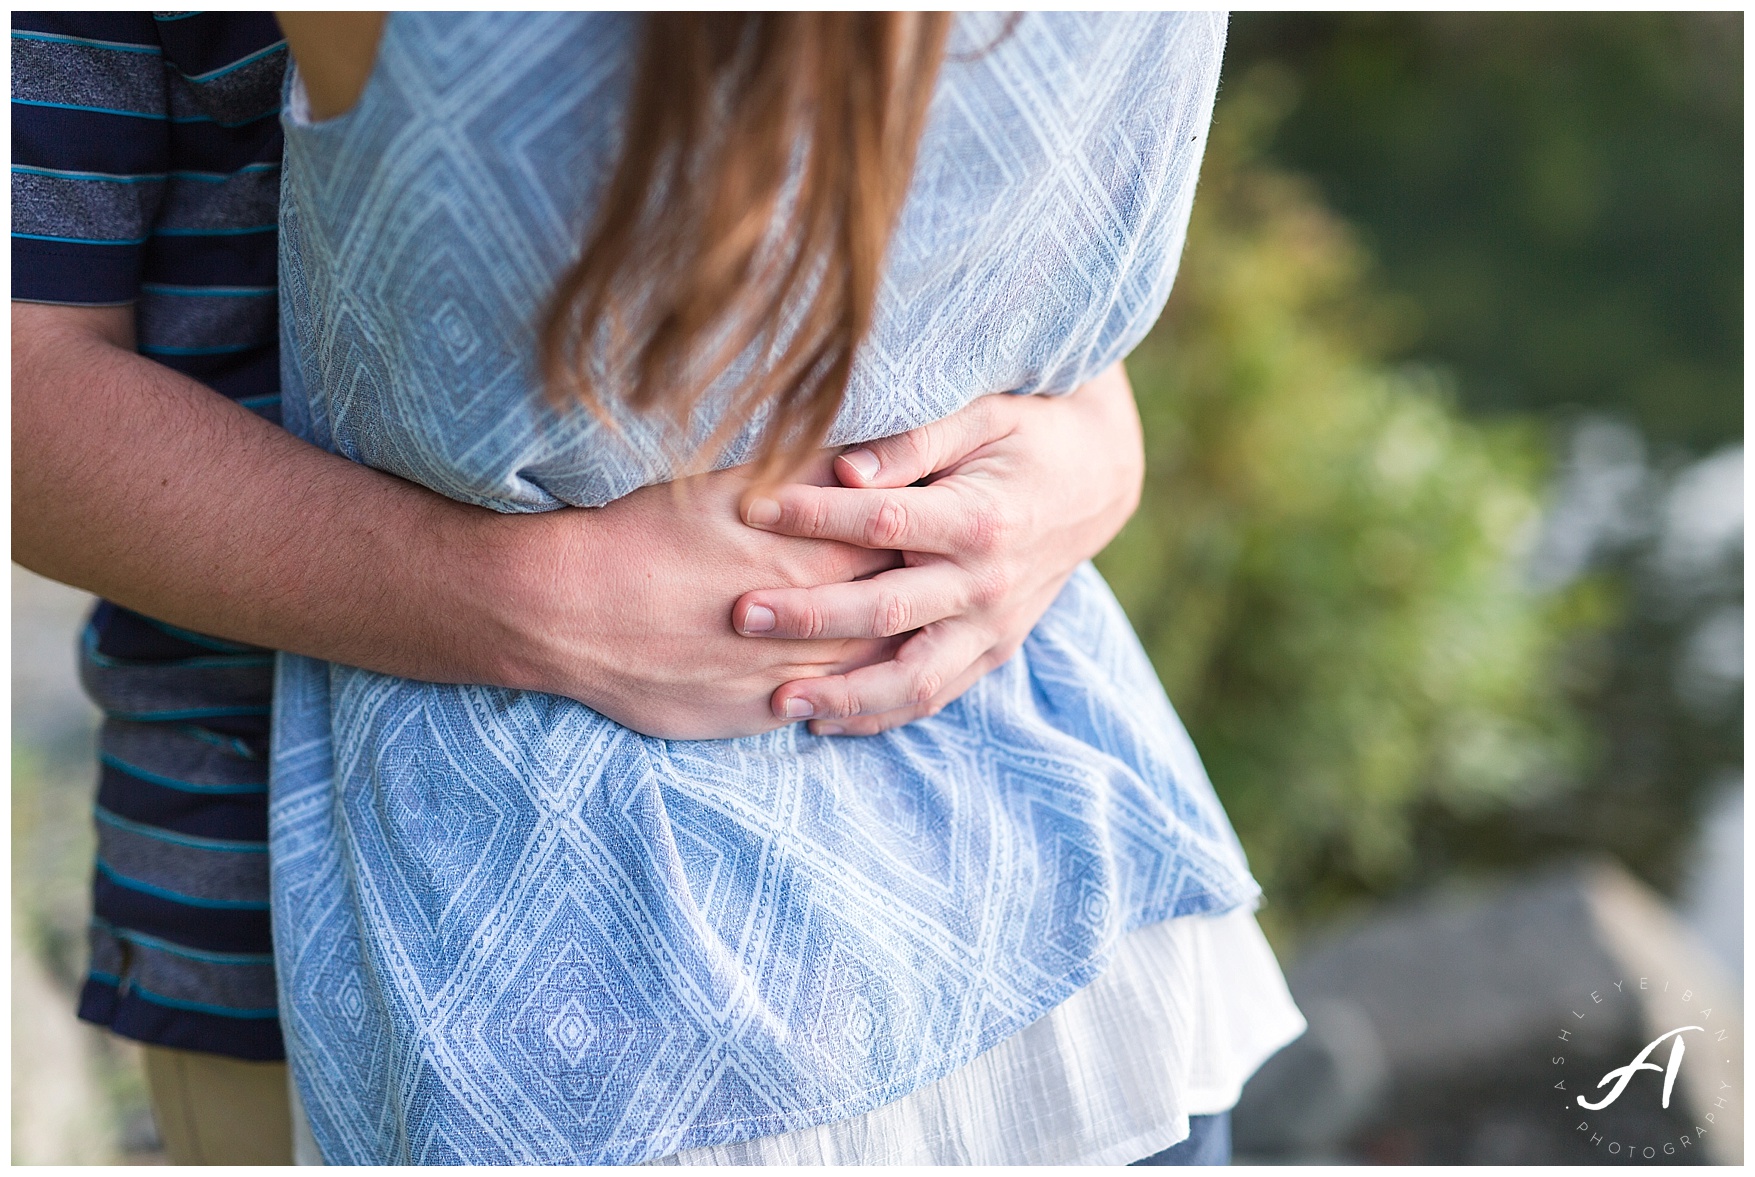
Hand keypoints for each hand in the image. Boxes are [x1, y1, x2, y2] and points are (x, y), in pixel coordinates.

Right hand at [496, 453, 905, 739]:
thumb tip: (863, 456)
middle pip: (892, 616)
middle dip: (918, 599)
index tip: (937, 525)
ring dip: (886, 653)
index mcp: (812, 560)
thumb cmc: (642, 531)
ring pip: (862, 672)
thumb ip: (805, 471)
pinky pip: (814, 712)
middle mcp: (810, 628)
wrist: (565, 608)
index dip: (920, 539)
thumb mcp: (726, 483)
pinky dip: (840, 698)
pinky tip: (847, 683)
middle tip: (939, 581)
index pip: (897, 552)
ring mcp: (780, 680)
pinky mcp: (747, 716)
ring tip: (904, 632)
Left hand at [730, 361, 1143, 735]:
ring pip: (913, 679)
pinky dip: (878, 715)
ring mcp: (992, 628)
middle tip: (741, 614)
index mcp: (980, 520)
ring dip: (843, 695)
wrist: (1096, 481)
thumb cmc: (1025, 433)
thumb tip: (844, 468)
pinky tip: (821, 720)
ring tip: (778, 701)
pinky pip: (932, 695)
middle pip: (887, 611)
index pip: (884, 523)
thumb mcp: (980, 415)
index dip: (814, 516)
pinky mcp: (993, 652)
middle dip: (810, 616)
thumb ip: (913, 441)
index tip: (751, 507)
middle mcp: (988, 585)